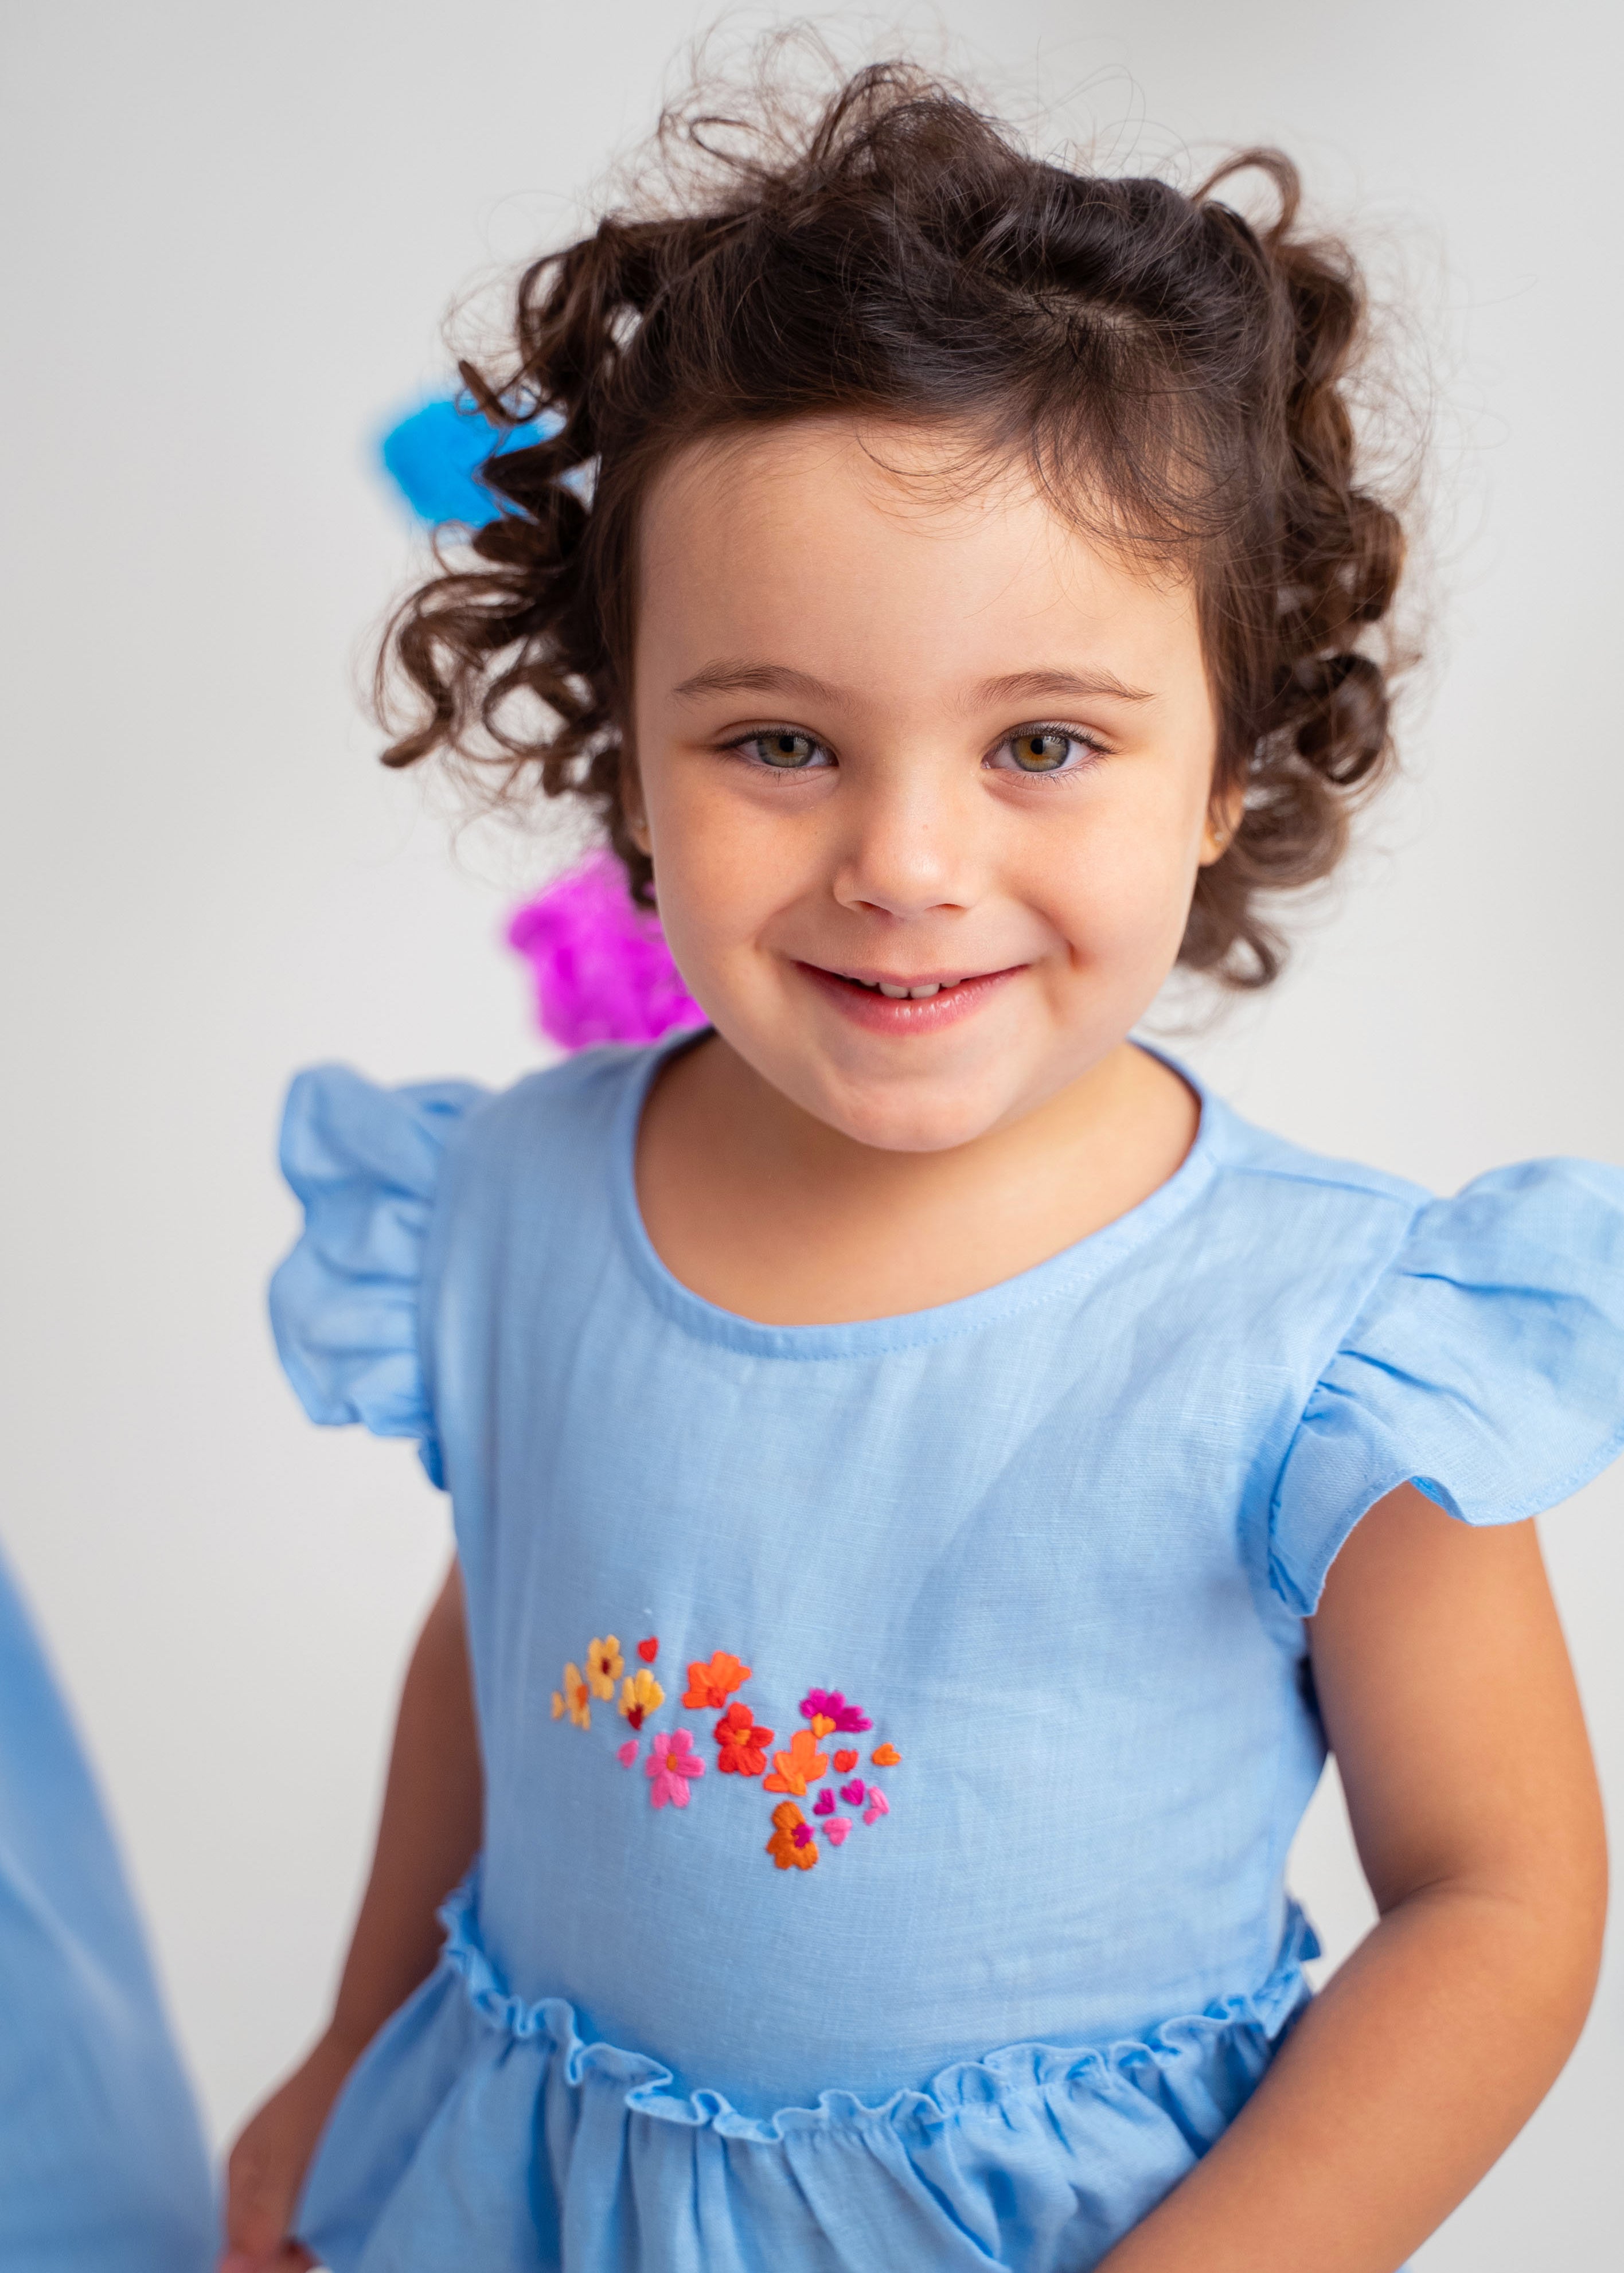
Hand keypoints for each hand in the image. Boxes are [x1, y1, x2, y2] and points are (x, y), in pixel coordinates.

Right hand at [219, 2026, 361, 2271]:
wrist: (371, 2038)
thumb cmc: (328, 2094)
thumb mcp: (288, 2162)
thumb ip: (260, 2219)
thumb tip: (226, 2272)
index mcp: (241, 2173)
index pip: (242, 2246)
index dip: (274, 2260)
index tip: (310, 2251)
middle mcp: (262, 2173)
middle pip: (270, 2238)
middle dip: (298, 2245)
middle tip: (334, 2226)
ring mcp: (293, 2164)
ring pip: (300, 2222)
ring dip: (322, 2227)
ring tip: (349, 2209)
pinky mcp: (323, 2157)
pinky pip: (322, 2202)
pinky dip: (338, 2208)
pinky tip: (356, 2198)